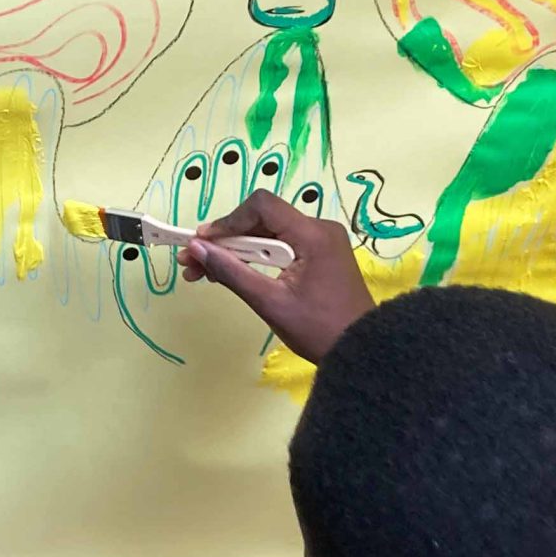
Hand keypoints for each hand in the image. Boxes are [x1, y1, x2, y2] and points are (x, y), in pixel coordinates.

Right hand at [177, 191, 373, 365]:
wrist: (362, 350)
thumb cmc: (318, 329)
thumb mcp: (269, 302)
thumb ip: (231, 272)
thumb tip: (197, 249)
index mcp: (312, 235)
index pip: (261, 206)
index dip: (227, 221)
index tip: (201, 243)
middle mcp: (320, 229)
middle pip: (262, 219)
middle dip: (225, 240)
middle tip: (193, 262)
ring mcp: (323, 241)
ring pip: (269, 233)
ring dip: (237, 250)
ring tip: (205, 272)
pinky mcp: (321, 254)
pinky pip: (281, 246)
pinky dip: (256, 257)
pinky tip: (234, 273)